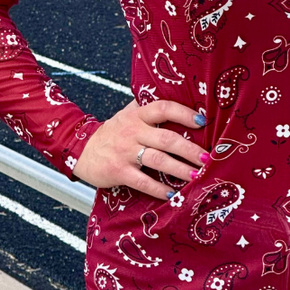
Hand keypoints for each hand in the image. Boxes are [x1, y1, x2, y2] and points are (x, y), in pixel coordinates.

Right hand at [73, 99, 208, 200]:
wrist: (81, 150)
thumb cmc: (113, 132)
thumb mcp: (127, 114)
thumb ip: (148, 106)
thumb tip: (179, 96)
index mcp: (138, 114)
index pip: (163, 108)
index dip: (183, 113)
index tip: (202, 121)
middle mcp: (133, 131)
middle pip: (166, 138)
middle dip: (190, 149)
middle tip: (207, 158)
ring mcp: (125, 152)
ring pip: (158, 160)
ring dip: (180, 169)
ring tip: (197, 176)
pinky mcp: (119, 171)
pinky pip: (142, 181)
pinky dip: (159, 188)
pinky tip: (172, 193)